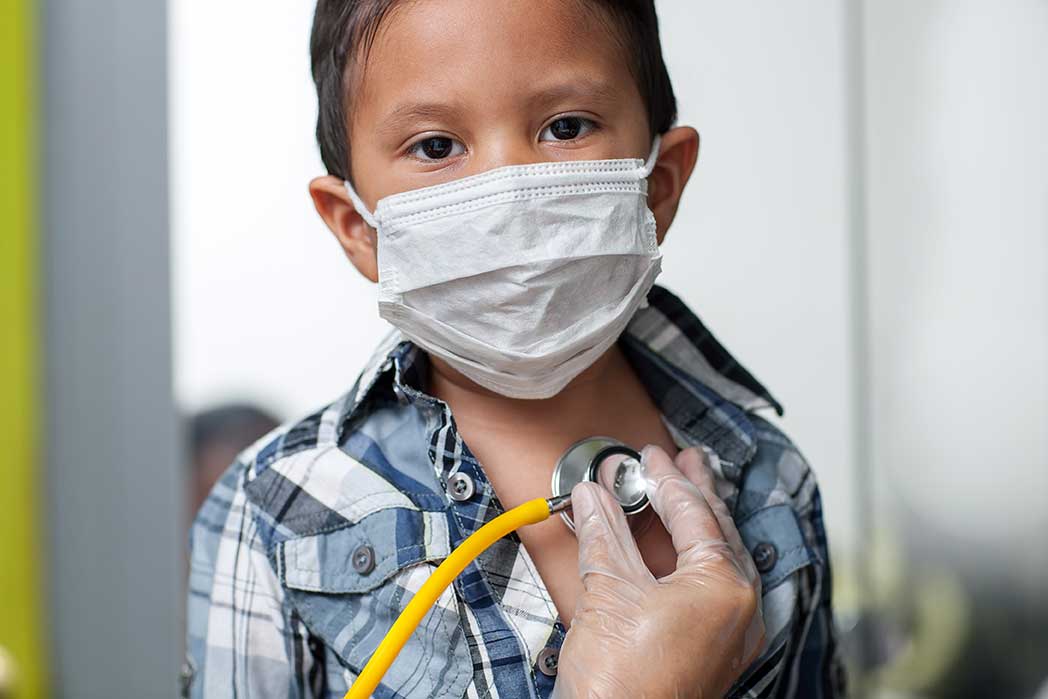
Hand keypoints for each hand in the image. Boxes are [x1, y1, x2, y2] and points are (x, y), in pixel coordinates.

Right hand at [552, 445, 764, 698]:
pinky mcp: (711, 651)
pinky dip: (688, 558)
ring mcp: (729, 634)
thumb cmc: (623, 684)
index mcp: (725, 587)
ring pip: (717, 559)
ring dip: (695, 522)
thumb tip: (594, 497)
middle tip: (682, 459)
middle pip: (718, 531)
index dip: (667, 478)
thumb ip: (606, 533)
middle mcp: (739, 610)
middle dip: (695, 491)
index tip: (649, 457)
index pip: (696, 514)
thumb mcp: (609, 590)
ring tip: (680, 491)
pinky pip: (708, 588)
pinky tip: (669, 548)